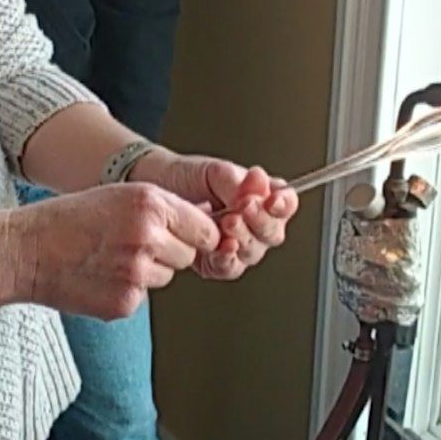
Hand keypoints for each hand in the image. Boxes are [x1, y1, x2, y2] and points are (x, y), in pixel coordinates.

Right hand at [11, 182, 221, 320]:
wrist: (26, 250)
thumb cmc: (68, 219)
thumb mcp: (119, 195)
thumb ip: (164, 208)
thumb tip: (206, 218)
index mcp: (150, 204)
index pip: (206, 230)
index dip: (197, 235)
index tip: (187, 237)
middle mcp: (148, 237)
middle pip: (188, 256)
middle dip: (170, 253)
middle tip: (132, 245)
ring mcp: (137, 273)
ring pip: (166, 278)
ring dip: (148, 272)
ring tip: (110, 258)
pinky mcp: (124, 303)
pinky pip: (142, 297)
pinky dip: (126, 291)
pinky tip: (100, 276)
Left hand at [131, 149, 297, 280]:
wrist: (155, 188)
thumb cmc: (186, 177)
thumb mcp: (214, 171)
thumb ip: (238, 181)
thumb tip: (260, 185)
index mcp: (260, 198)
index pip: (285, 204)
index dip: (284, 204)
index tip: (273, 199)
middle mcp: (252, 225)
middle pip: (273, 233)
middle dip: (261, 222)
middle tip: (245, 207)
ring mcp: (235, 245)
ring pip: (253, 252)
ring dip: (244, 239)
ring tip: (228, 222)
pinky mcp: (214, 262)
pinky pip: (229, 268)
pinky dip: (227, 260)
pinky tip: (223, 248)